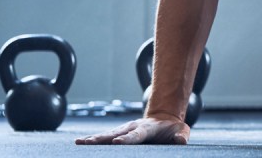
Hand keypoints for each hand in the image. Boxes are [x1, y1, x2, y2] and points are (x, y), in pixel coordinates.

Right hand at [74, 116, 188, 144]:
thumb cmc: (173, 129)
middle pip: (115, 134)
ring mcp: (125, 129)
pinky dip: (93, 140)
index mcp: (147, 128)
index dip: (127, 139)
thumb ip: (181, 136)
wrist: (165, 118)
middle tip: (87, 142)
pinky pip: (105, 137)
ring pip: (107, 135)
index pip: (136, 135)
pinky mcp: (120, 133)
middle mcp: (133, 127)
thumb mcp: (182, 131)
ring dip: (94, 139)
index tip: (116, 143)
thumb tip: (180, 141)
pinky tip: (80, 143)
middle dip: (102, 139)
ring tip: (79, 142)